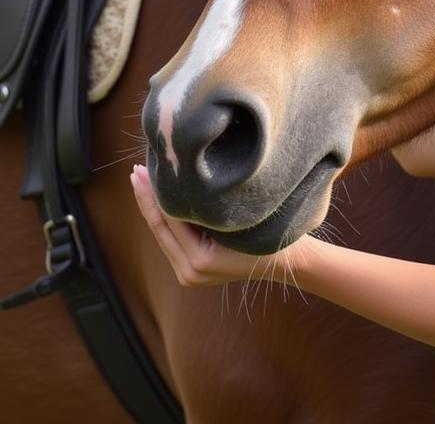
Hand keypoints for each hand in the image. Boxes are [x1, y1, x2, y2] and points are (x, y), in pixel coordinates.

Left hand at [130, 164, 296, 286]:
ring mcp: (189, 275)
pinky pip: (172, 241)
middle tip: (136, 171)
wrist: (286, 262)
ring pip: (164, 236)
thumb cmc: (267, 234)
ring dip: (153, 208)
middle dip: (146, 199)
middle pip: (160, 230)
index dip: (154, 194)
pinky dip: (165, 220)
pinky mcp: (191, 272)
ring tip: (144, 182)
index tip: (142, 171)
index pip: (169, 220)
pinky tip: (160, 201)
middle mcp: (189, 272)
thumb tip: (178, 184)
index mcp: (201, 260)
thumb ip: (207, 209)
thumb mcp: (239, 217)